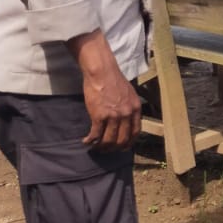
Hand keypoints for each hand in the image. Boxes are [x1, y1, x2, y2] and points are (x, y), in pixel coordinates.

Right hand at [66, 30, 141, 149]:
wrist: (102, 72)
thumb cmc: (114, 80)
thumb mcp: (129, 94)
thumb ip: (130, 107)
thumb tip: (127, 120)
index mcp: (136, 109)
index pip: (135, 132)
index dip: (129, 142)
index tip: (122, 147)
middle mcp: (127, 114)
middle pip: (122, 140)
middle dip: (114, 148)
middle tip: (106, 150)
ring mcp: (114, 116)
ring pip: (109, 140)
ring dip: (101, 147)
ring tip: (95, 147)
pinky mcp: (99, 116)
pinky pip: (96, 135)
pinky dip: (90, 141)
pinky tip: (86, 141)